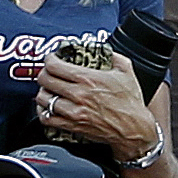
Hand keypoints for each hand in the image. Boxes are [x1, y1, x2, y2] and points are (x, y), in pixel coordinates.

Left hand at [34, 52, 159, 162]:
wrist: (135, 129)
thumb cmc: (130, 102)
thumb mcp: (126, 71)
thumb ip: (112, 56)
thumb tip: (101, 48)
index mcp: (88, 79)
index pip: (54, 65)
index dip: (49, 59)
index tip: (51, 59)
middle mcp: (78, 95)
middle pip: (44, 79)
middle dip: (44, 73)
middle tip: (48, 73)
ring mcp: (73, 111)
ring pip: (43, 98)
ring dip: (43, 92)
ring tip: (49, 89)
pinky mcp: (72, 125)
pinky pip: (46, 117)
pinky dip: (43, 111)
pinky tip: (48, 106)